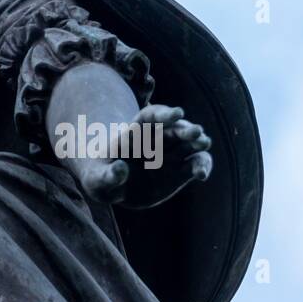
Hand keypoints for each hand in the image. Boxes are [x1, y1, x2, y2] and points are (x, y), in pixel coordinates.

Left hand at [76, 104, 211, 208]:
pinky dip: (202, 166)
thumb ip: (108, 175)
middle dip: (185, 129)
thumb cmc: (101, 177)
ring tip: (204, 145)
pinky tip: (201, 175)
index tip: (178, 113)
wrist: (114, 188)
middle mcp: (156, 140)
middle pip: (174, 129)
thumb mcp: (98, 179)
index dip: (165, 114)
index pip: (151, 116)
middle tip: (197, 132)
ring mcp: (170, 155)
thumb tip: (121, 168)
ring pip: (189, 144)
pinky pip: (195, 164)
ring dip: (198, 143)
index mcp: (134, 132)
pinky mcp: (180, 171)